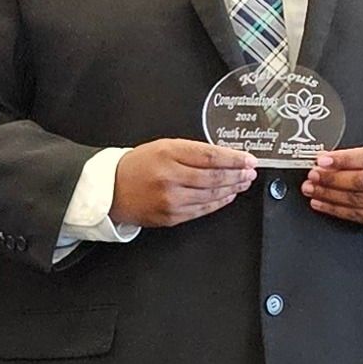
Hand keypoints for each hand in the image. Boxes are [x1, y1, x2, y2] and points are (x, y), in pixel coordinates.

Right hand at [111, 139, 255, 227]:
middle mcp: (170, 177)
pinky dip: (219, 202)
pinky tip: (228, 196)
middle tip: (251, 172)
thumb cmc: (137, 166)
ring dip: (232, 188)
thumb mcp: (162, 147)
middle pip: (214, 176)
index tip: (249, 159)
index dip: (234, 159)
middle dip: (237, 174)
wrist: (111, 190)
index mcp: (168, 153)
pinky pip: (202, 209)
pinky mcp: (171, 216)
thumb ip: (191, 151)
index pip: (210, 156)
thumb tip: (222, 157)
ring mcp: (171, 199)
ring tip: (243, 183)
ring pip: (211, 194)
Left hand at [302, 143, 362, 229]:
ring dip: (329, 195)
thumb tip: (327, 161)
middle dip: (333, 179)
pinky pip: (356, 215)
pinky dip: (334, 209)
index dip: (343, 160)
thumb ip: (359, 155)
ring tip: (313, 189)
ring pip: (357, 200)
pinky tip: (321, 203)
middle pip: (362, 181)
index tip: (323, 160)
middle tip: (314, 176)